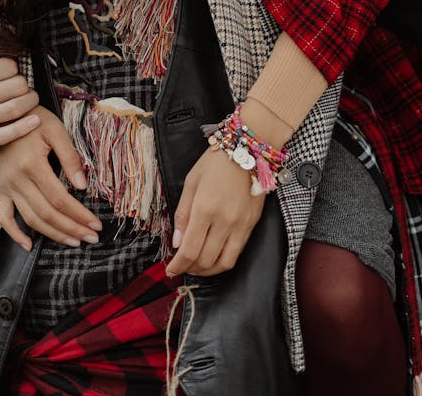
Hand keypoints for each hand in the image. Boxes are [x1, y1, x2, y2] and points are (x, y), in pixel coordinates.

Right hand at [0, 39, 39, 155]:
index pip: (5, 67)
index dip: (12, 66)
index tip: (10, 70)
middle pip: (14, 86)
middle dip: (24, 82)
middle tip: (22, 83)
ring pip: (14, 108)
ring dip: (29, 101)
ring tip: (30, 97)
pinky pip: (6, 135)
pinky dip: (24, 127)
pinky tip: (35, 120)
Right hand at [0, 105, 101, 250]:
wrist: (4, 115)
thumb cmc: (34, 119)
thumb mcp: (56, 130)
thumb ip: (70, 157)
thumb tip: (82, 186)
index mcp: (32, 164)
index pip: (59, 199)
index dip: (79, 215)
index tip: (95, 224)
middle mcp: (17, 179)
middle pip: (46, 214)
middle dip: (71, 229)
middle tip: (91, 238)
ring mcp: (6, 186)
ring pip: (29, 219)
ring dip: (52, 234)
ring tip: (73, 241)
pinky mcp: (0, 189)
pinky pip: (4, 217)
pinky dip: (15, 234)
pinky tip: (29, 245)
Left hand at [165, 147, 264, 276]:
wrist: (248, 150)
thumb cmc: (215, 162)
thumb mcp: (191, 182)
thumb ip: (183, 214)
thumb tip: (177, 243)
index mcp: (205, 208)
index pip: (189, 250)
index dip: (178, 265)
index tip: (170, 270)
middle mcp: (224, 221)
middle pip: (205, 261)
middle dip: (190, 269)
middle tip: (181, 266)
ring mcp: (240, 225)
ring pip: (223, 263)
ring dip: (207, 272)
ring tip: (196, 267)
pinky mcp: (251, 226)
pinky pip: (237, 254)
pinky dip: (223, 262)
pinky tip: (213, 257)